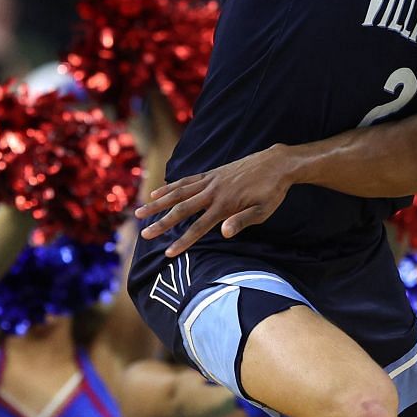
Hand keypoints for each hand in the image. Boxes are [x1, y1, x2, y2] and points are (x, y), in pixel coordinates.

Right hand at [136, 144, 295, 257]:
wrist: (277, 163)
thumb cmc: (272, 191)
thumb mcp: (263, 210)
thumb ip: (242, 221)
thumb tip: (224, 234)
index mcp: (225, 205)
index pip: (199, 227)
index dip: (183, 241)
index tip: (168, 253)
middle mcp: (213, 192)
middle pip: (182, 210)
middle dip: (161, 223)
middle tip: (144, 234)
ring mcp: (210, 181)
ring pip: (178, 193)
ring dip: (158, 204)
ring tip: (139, 212)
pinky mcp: (211, 173)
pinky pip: (186, 181)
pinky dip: (170, 187)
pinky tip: (157, 193)